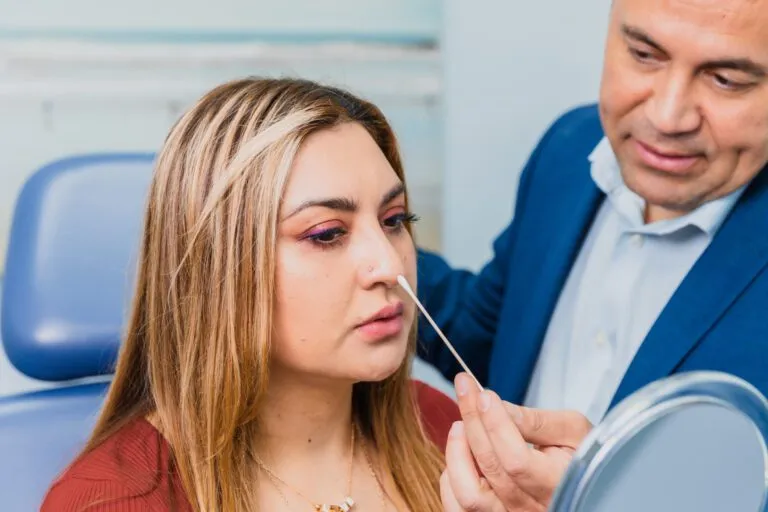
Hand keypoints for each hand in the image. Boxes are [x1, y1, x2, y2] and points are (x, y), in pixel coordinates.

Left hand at [440, 373, 591, 510]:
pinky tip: (459, 452)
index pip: (516, 458)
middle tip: (465, 389)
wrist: (584, 484)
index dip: (496, 424)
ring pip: (469, 494)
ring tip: (460, 425)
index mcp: (558, 484)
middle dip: (473, 421)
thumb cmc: (579, 453)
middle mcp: (532, 507)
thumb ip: (537, 420)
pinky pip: (458, 507)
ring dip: (458, 453)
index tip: (485, 394)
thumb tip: (497, 407)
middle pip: (491, 467)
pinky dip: (450, 478)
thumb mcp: (573, 430)